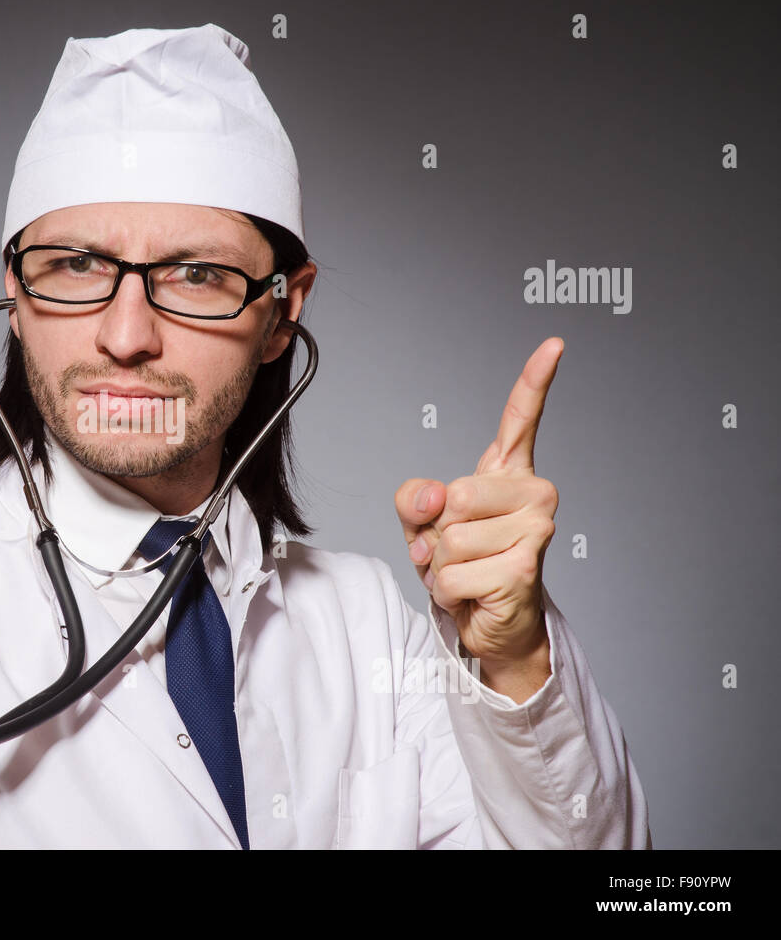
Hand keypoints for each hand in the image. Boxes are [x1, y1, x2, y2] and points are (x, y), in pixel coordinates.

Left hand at [394, 338, 563, 699]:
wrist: (486, 623)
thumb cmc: (461, 566)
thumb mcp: (420, 523)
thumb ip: (413, 499)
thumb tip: (436, 498)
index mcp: (507, 474)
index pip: (521, 419)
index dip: (535, 380)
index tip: (555, 344)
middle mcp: (534, 494)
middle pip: (453, 495)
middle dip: (435, 533)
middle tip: (455, 552)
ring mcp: (536, 529)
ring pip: (448, 538)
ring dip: (440, 566)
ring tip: (466, 573)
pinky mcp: (525, 566)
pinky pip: (453, 573)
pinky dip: (447, 591)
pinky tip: (472, 594)